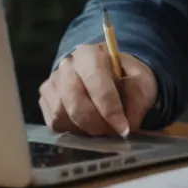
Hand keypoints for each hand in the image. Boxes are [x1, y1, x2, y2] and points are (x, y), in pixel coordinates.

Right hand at [39, 44, 156, 137]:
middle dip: (96, 123)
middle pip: (74, 101)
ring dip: (84, 129)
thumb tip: (129, 124)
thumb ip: (138, 99)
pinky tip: (87, 126)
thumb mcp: (141, 83)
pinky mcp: (46, 99)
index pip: (95, 81)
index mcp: (91, 54)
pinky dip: (72, 130)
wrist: (111, 76)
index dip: (109, 108)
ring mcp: (53, 82)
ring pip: (61, 114)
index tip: (123, 128)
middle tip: (112, 133)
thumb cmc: (126, 78)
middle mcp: (67, 65)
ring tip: (102, 129)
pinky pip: (54, 122)